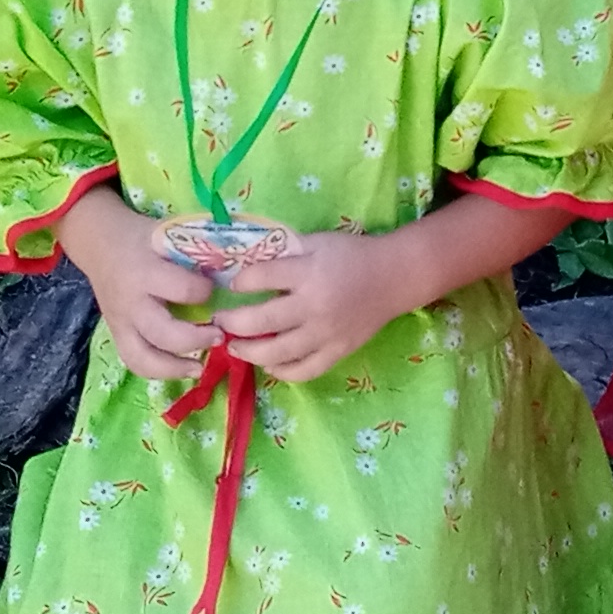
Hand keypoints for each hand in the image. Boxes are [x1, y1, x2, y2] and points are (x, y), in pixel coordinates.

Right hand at [56, 184, 217, 382]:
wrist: (99, 244)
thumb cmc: (142, 238)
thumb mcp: (167, 234)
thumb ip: (195, 253)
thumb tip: (237, 270)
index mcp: (144, 271)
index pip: (180, 289)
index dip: (203, 292)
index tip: (217, 289)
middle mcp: (130, 302)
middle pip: (162, 333)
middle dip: (196, 339)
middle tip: (220, 335)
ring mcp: (121, 323)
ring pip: (144, 358)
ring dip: (175, 368)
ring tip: (200, 368)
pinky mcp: (116, 335)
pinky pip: (134, 362)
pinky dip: (158, 372)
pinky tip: (181, 369)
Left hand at [210, 229, 436, 385]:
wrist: (394, 276)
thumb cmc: (352, 255)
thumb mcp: (317, 242)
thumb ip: (285, 252)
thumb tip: (248, 267)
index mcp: (307, 272)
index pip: (261, 278)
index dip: (241, 283)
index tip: (233, 286)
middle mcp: (313, 306)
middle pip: (261, 322)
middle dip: (232, 323)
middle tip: (218, 322)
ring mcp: (326, 333)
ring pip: (278, 353)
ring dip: (249, 352)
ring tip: (235, 347)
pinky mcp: (338, 351)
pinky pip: (305, 370)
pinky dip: (283, 372)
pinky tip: (270, 365)